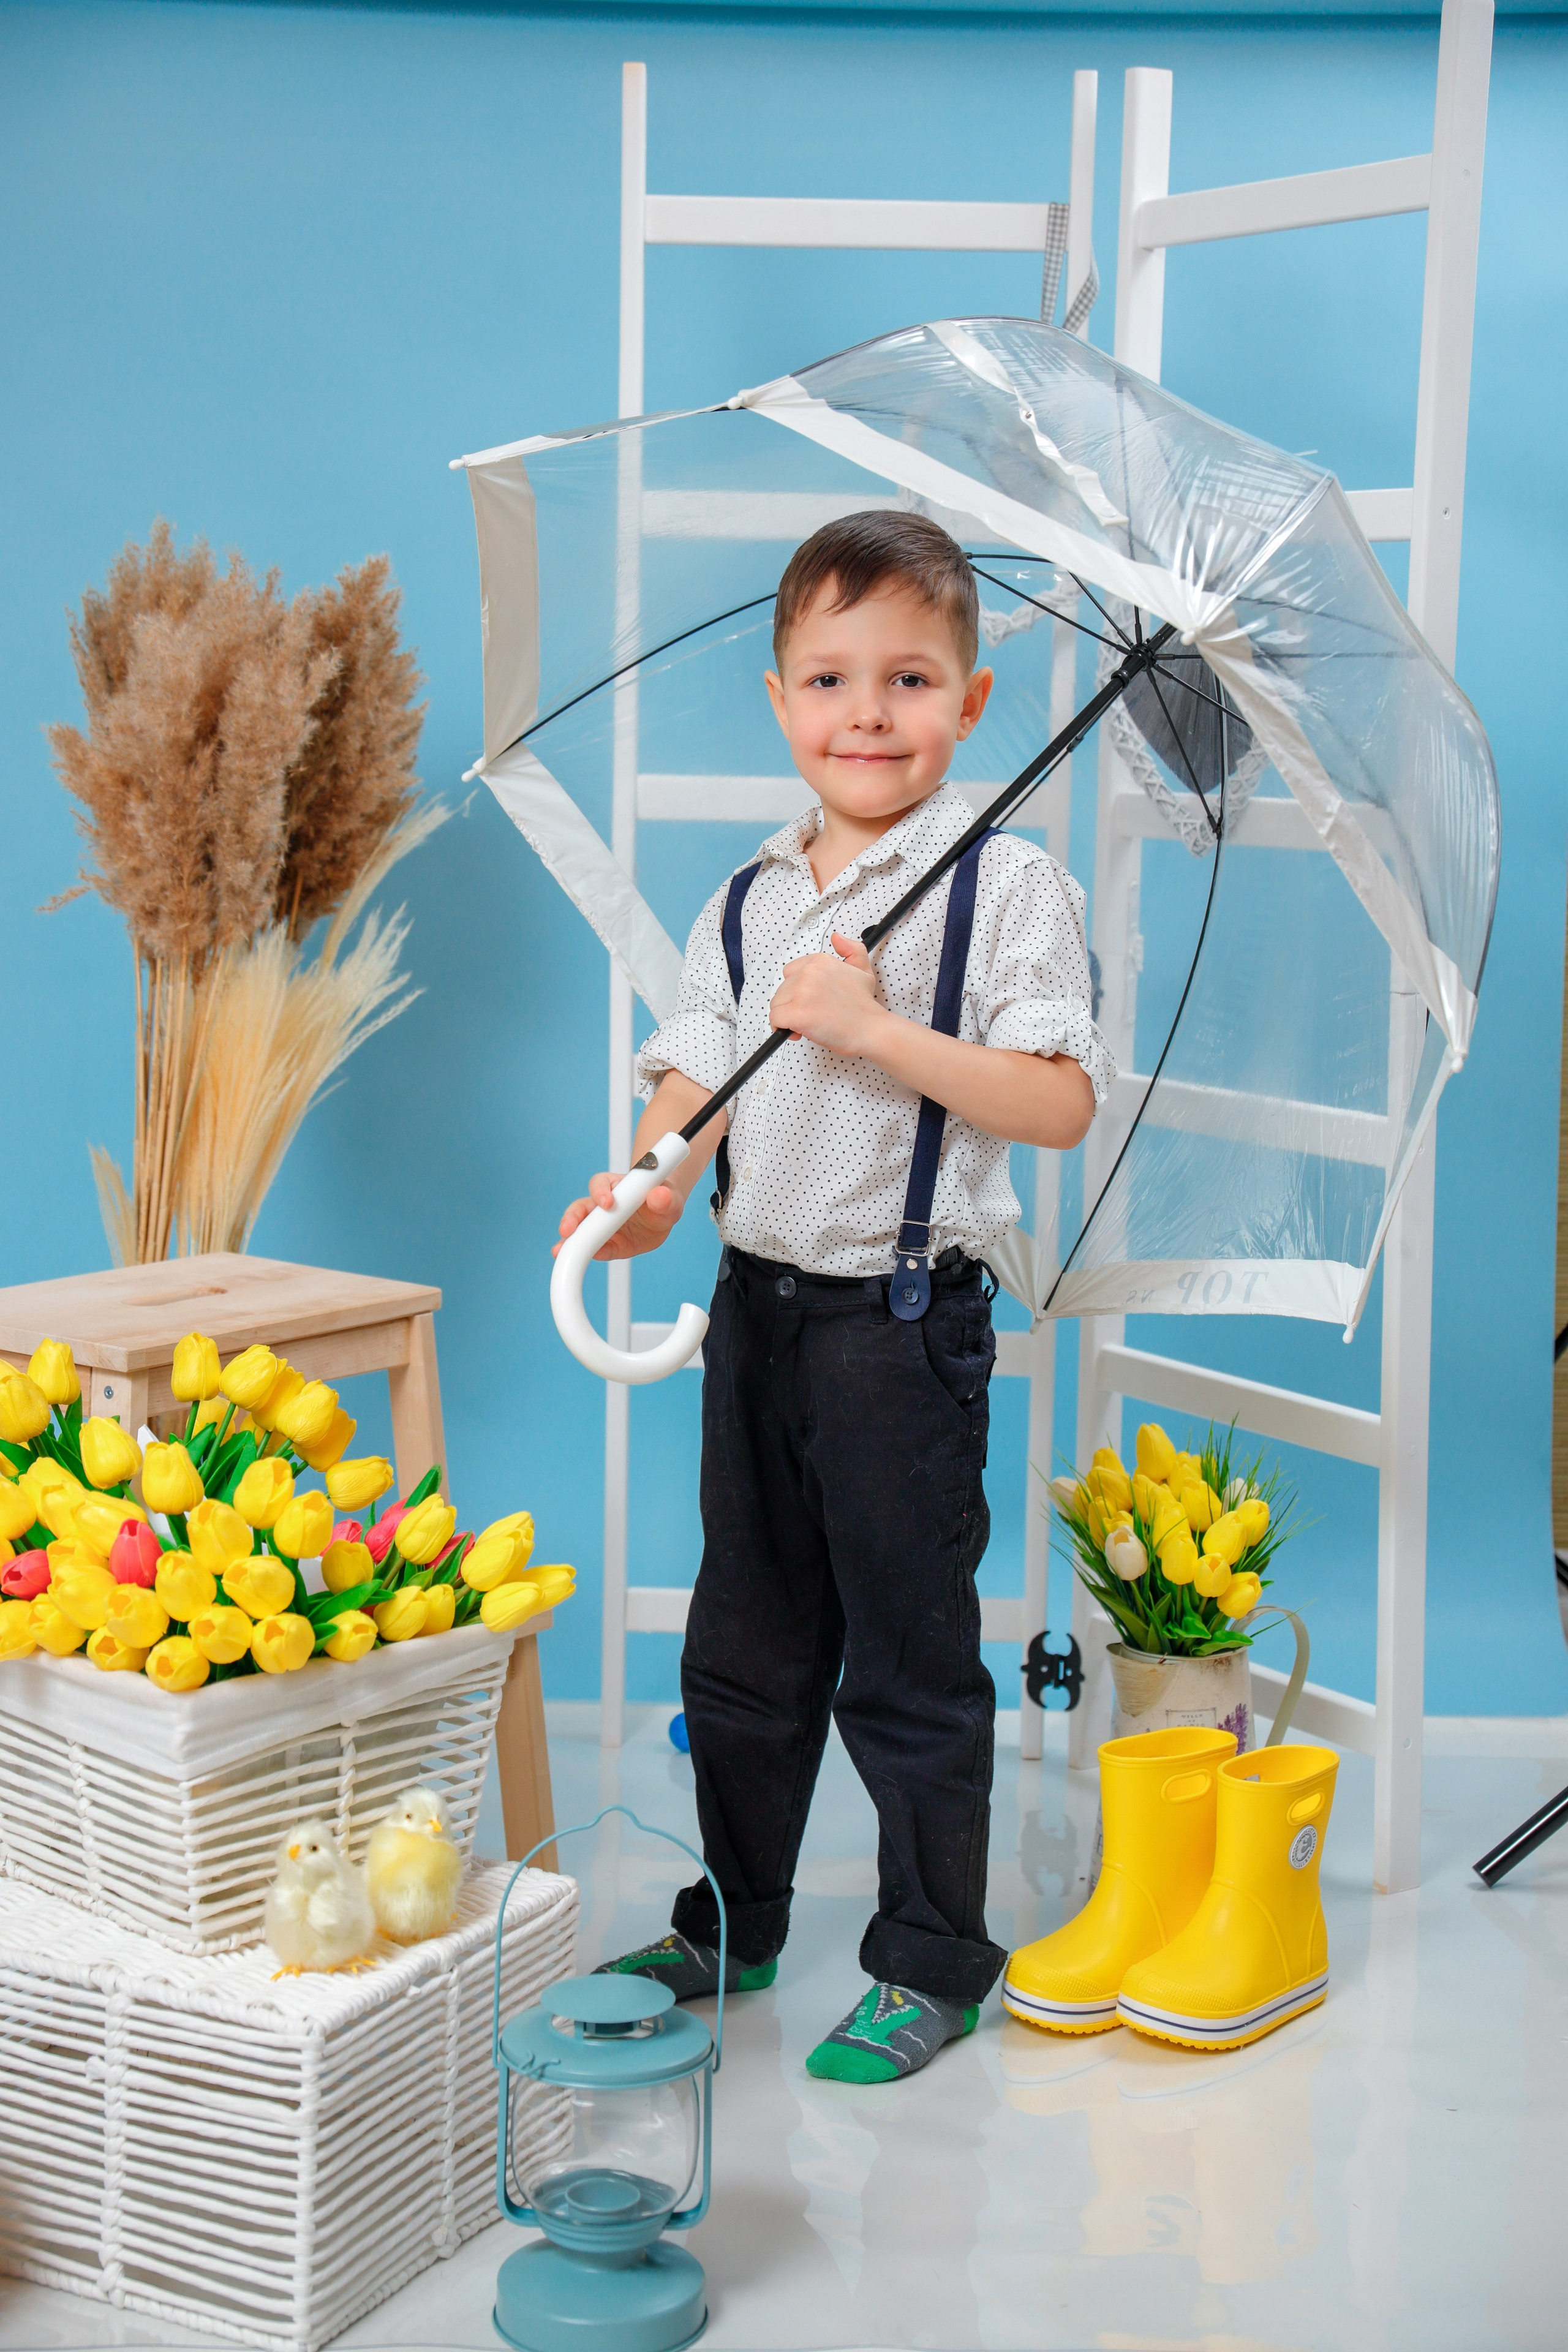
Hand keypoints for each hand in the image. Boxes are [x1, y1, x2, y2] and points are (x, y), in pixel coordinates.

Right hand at [554, 1172, 682, 1261]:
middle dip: (572, 1218)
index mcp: (616, 1185)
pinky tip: (581, 1260)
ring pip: (580, 1230)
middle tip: (567, 1230)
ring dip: (569, 1240)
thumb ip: (666, 1198)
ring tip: (560, 1251)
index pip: (601, 1183)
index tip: (607, 1203)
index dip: (600, 1192)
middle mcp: (602, 1204)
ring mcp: (601, 1225)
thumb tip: (659, 1196)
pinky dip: (588, 1255)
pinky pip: (595, 1249)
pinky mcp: (607, 1244)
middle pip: (580, 1207)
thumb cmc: (663, 1199)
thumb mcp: (670, 1198)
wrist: (663, 1215)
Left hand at [769, 933, 886, 1055]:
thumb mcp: (863, 970)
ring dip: (788, 1016)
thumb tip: (837, 937)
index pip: (791, 972)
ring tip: (808, 1023)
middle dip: (793, 1004)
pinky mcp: (797, 1012)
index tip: (811, 1000)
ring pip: (776, 1004)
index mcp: (821, 961)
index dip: (798, 990)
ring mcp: (802, 991)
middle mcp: (810, 972)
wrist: (870, 1030)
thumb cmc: (864, 1007)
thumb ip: (852, 950)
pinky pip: (775, 1019)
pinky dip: (782, 1028)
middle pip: (782, 989)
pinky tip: (796, 1031)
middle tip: (813, 1014)